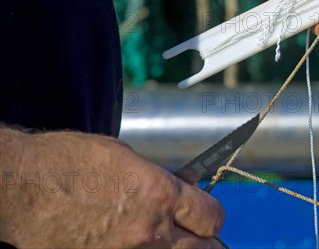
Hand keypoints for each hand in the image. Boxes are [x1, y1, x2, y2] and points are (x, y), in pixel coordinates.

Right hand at [0, 129, 223, 247]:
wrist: (22, 186)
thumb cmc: (71, 162)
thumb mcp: (126, 160)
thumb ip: (160, 182)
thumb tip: (181, 193)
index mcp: (161, 196)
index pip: (212, 217)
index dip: (213, 215)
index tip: (207, 214)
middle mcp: (151, 231)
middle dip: (205, 242)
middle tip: (199, 236)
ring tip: (163, 240)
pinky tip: (128, 243)